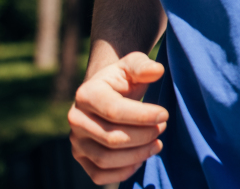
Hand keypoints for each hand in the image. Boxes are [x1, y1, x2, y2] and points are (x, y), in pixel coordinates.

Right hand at [68, 52, 167, 184]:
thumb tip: (157, 71)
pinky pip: (99, 175)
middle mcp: (76, 119)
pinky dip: (122, 172)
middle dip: (143, 135)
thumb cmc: (124, 78)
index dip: (143, 115)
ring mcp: (76, 141)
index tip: (164, 115)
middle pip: (112, 138)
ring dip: (137, 155)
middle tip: (163, 127)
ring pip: (106, 159)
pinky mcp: (81, 158)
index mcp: (86, 94)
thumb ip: (143, 66)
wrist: (107, 93)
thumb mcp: (133, 65)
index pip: (114, 110)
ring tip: (157, 143)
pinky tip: (141, 159)